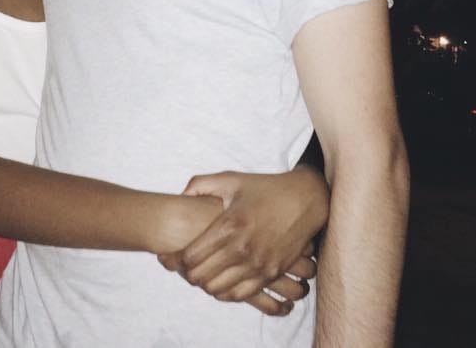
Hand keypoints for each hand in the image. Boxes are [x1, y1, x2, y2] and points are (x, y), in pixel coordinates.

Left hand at [158, 167, 328, 313]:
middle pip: (201, 277)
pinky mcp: (271, 273)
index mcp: (228, 225)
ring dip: (206, 284)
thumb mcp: (231, 179)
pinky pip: (241, 295)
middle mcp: (242, 248)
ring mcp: (258, 263)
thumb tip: (179, 196)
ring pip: (219, 290)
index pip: (190, 256)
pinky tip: (222, 280)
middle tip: (183, 266)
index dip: (175, 259)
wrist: (304, 199)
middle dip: (187, 273)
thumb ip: (200, 185)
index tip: (171, 255)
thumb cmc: (264, 188)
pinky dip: (226, 292)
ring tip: (202, 272)